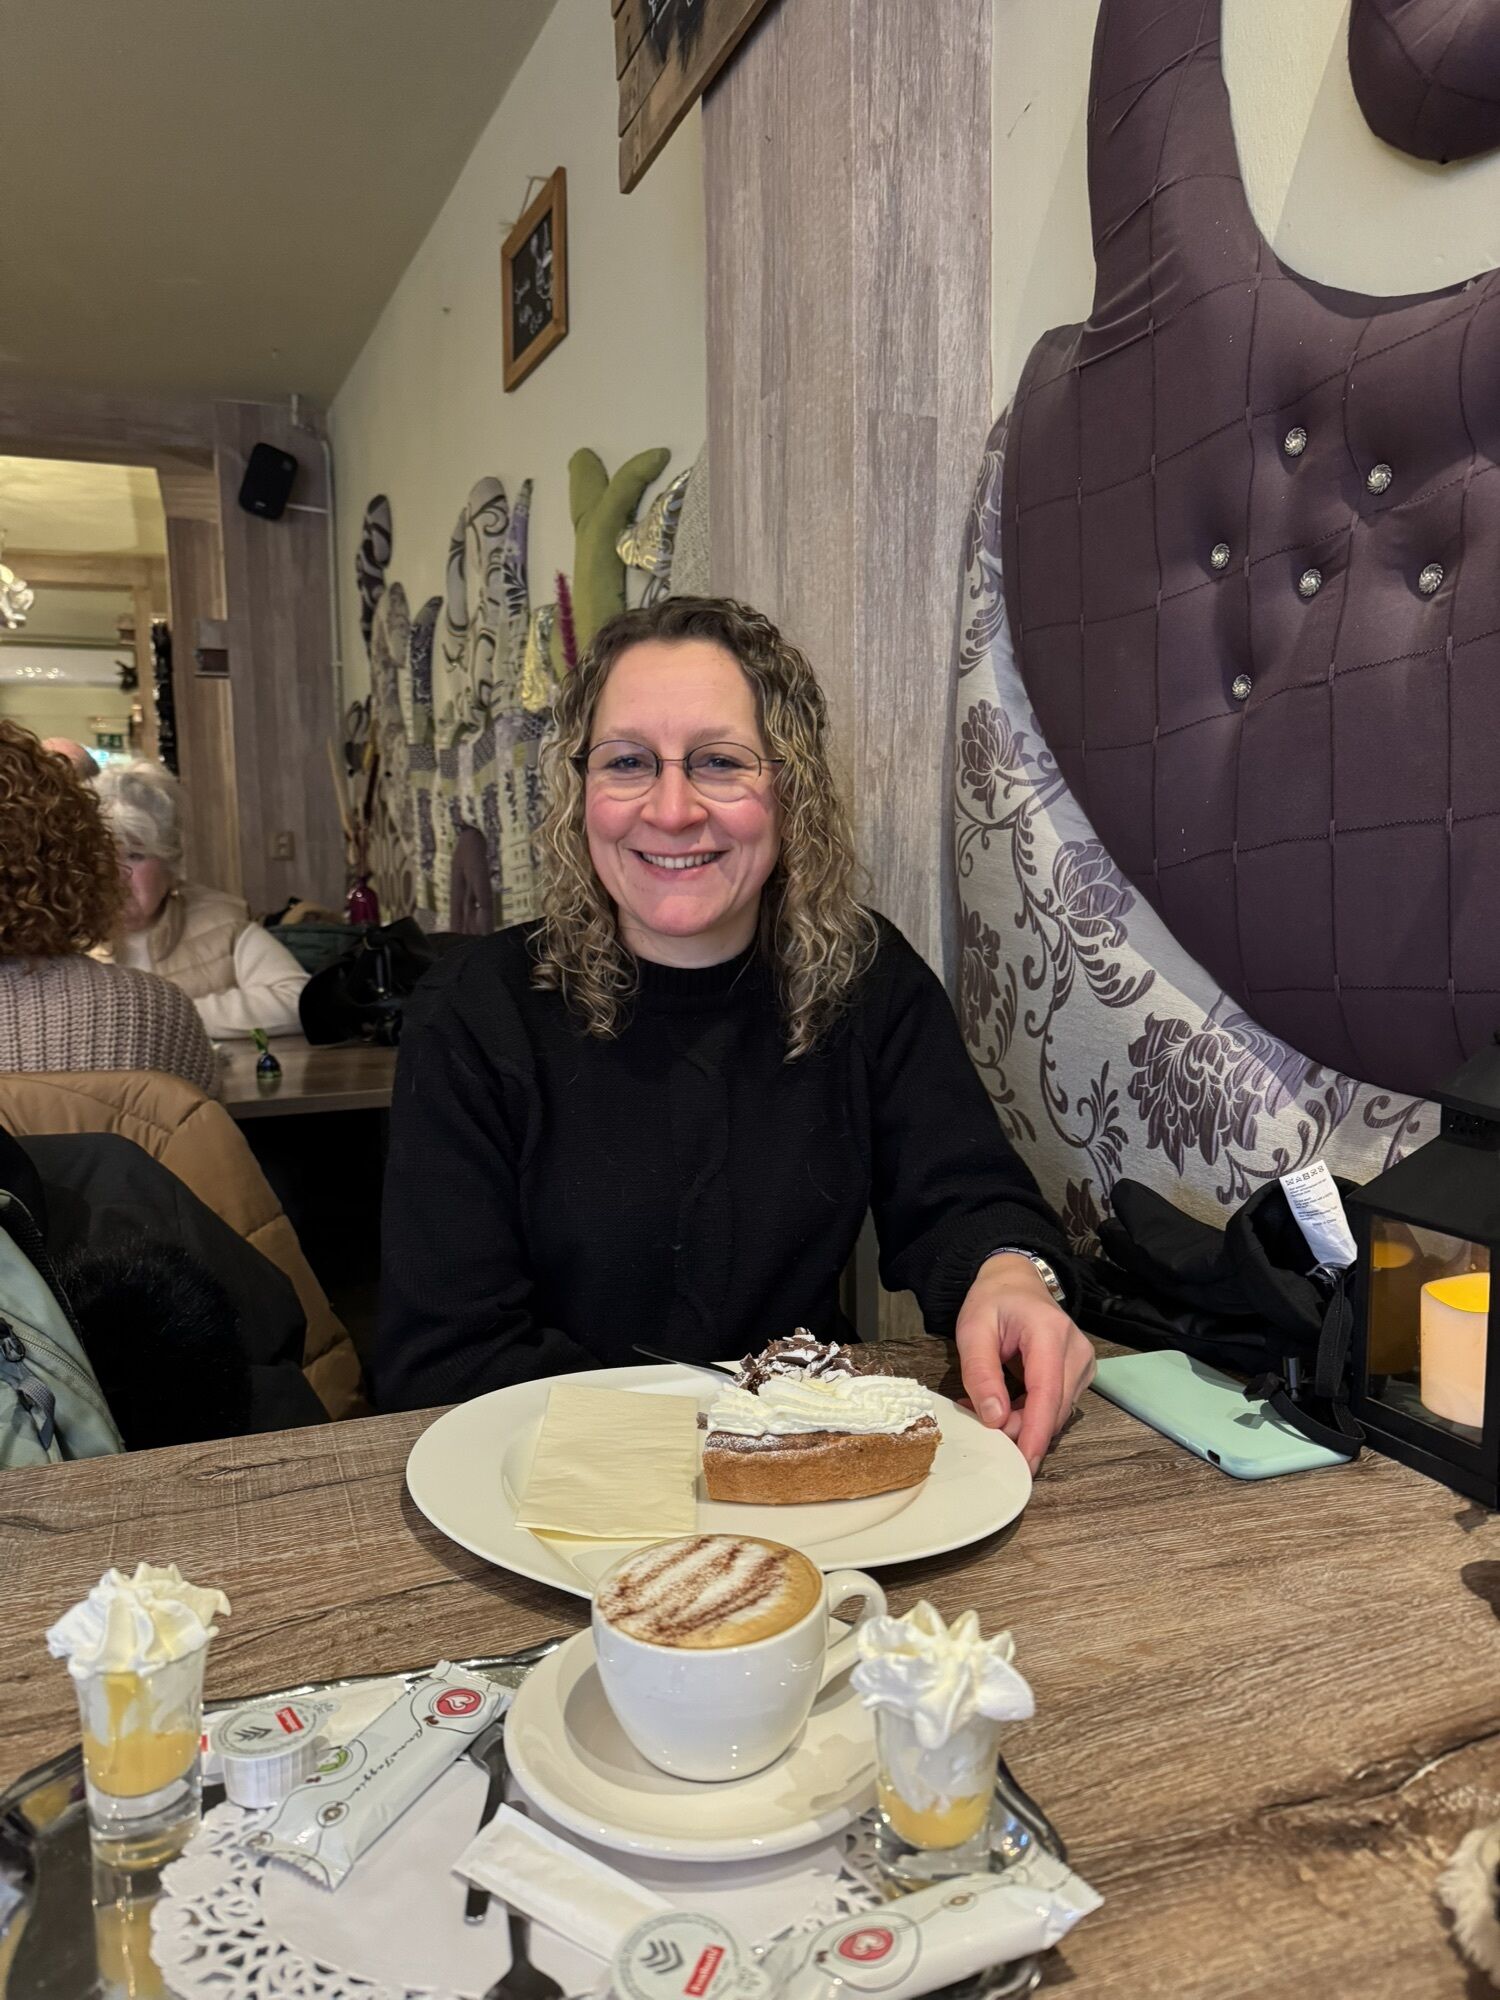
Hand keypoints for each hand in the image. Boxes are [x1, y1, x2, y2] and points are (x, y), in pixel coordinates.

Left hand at [954, 1254, 1094, 1474]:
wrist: (1016, 1281)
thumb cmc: (993, 1302)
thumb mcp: (973, 1330)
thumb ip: (981, 1373)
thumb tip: (994, 1419)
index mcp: (1050, 1333)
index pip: (1048, 1393)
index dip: (1035, 1432)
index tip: (1023, 1463)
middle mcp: (1076, 1349)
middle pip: (1055, 1409)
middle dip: (1022, 1431)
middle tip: (982, 1430)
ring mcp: (1084, 1362)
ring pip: (1058, 1413)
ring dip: (1025, 1423)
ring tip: (988, 1411)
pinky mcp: (1082, 1373)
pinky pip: (1058, 1406)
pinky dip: (1032, 1414)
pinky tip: (1007, 1406)